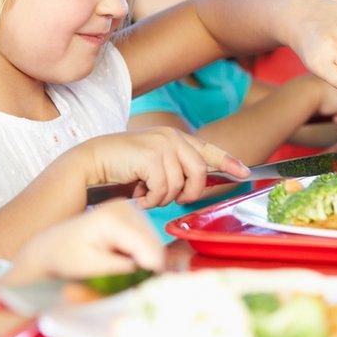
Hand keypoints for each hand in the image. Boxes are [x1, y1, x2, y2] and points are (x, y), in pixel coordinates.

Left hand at [7, 200, 163, 283]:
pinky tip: (121, 257)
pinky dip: (140, 253)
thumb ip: (123, 267)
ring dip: (144, 259)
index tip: (140, 286)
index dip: (150, 270)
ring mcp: (128, 208)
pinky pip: (146, 238)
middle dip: (147, 264)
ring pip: (154, 241)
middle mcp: (124, 206)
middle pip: (154, 242)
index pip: (148, 247)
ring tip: (119, 266)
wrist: (51, 246)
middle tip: (128, 279)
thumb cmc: (66, 258)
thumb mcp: (92, 267)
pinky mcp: (129, 214)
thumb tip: (152, 267)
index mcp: (114, 218)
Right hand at [80, 128, 249, 207]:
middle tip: (172, 199)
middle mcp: (171, 137)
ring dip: (163, 198)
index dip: (229, 162)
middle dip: (189, 192)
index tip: (244, 173)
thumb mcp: (153, 166)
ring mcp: (162, 144)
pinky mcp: (151, 156)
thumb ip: (175, 170)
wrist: (91, 163)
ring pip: (180, 185)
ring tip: (146, 194)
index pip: (208, 149)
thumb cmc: (120, 169)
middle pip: (200, 172)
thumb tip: (196, 186)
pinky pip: (164, 189)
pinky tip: (139, 196)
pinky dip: (151, 199)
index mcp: (174, 137)